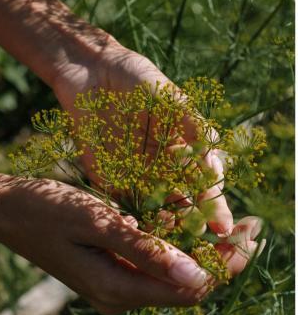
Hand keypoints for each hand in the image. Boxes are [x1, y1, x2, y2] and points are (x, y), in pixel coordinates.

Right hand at [0, 174, 258, 314]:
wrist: (6, 211)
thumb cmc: (47, 210)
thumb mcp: (99, 223)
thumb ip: (147, 251)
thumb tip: (199, 276)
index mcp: (118, 289)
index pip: (192, 288)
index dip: (228, 264)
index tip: (255, 234)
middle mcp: (119, 298)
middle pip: (188, 287)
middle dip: (223, 259)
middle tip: (254, 225)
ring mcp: (114, 289)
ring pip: (173, 278)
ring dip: (203, 253)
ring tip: (230, 224)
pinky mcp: (110, 275)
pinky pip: (154, 269)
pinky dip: (177, 249)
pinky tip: (189, 225)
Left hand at [52, 36, 233, 236]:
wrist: (90, 73)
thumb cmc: (136, 77)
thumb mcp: (167, 95)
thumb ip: (190, 123)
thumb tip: (213, 156)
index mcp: (185, 151)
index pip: (205, 185)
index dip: (215, 207)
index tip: (223, 227)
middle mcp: (163, 169)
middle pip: (183, 206)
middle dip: (191, 226)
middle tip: (196, 242)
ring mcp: (136, 177)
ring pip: (154, 212)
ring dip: (162, 228)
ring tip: (168, 239)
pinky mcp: (107, 179)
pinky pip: (119, 206)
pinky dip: (128, 221)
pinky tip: (136, 233)